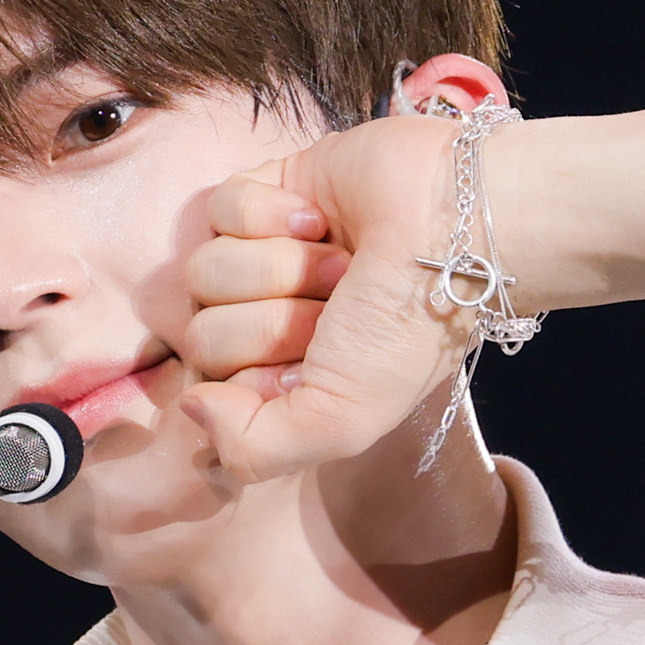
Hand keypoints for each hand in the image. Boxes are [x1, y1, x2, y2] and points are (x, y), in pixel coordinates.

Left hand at [181, 106, 506, 481]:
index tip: (319, 367)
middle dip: (276, 323)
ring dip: (280, 268)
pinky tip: (318, 218)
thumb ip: (253, 449)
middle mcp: (265, 325)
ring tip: (340, 263)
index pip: (210, 394)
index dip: (260, 381)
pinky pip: (218, 209)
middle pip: (203, 335)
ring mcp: (261, 258)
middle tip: (340, 308)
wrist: (454, 226)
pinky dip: (270, 215)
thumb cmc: (406, 328)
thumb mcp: (340, 422)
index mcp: (280, 384)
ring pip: (204, 272)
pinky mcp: (264, 194)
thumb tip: (190, 405)